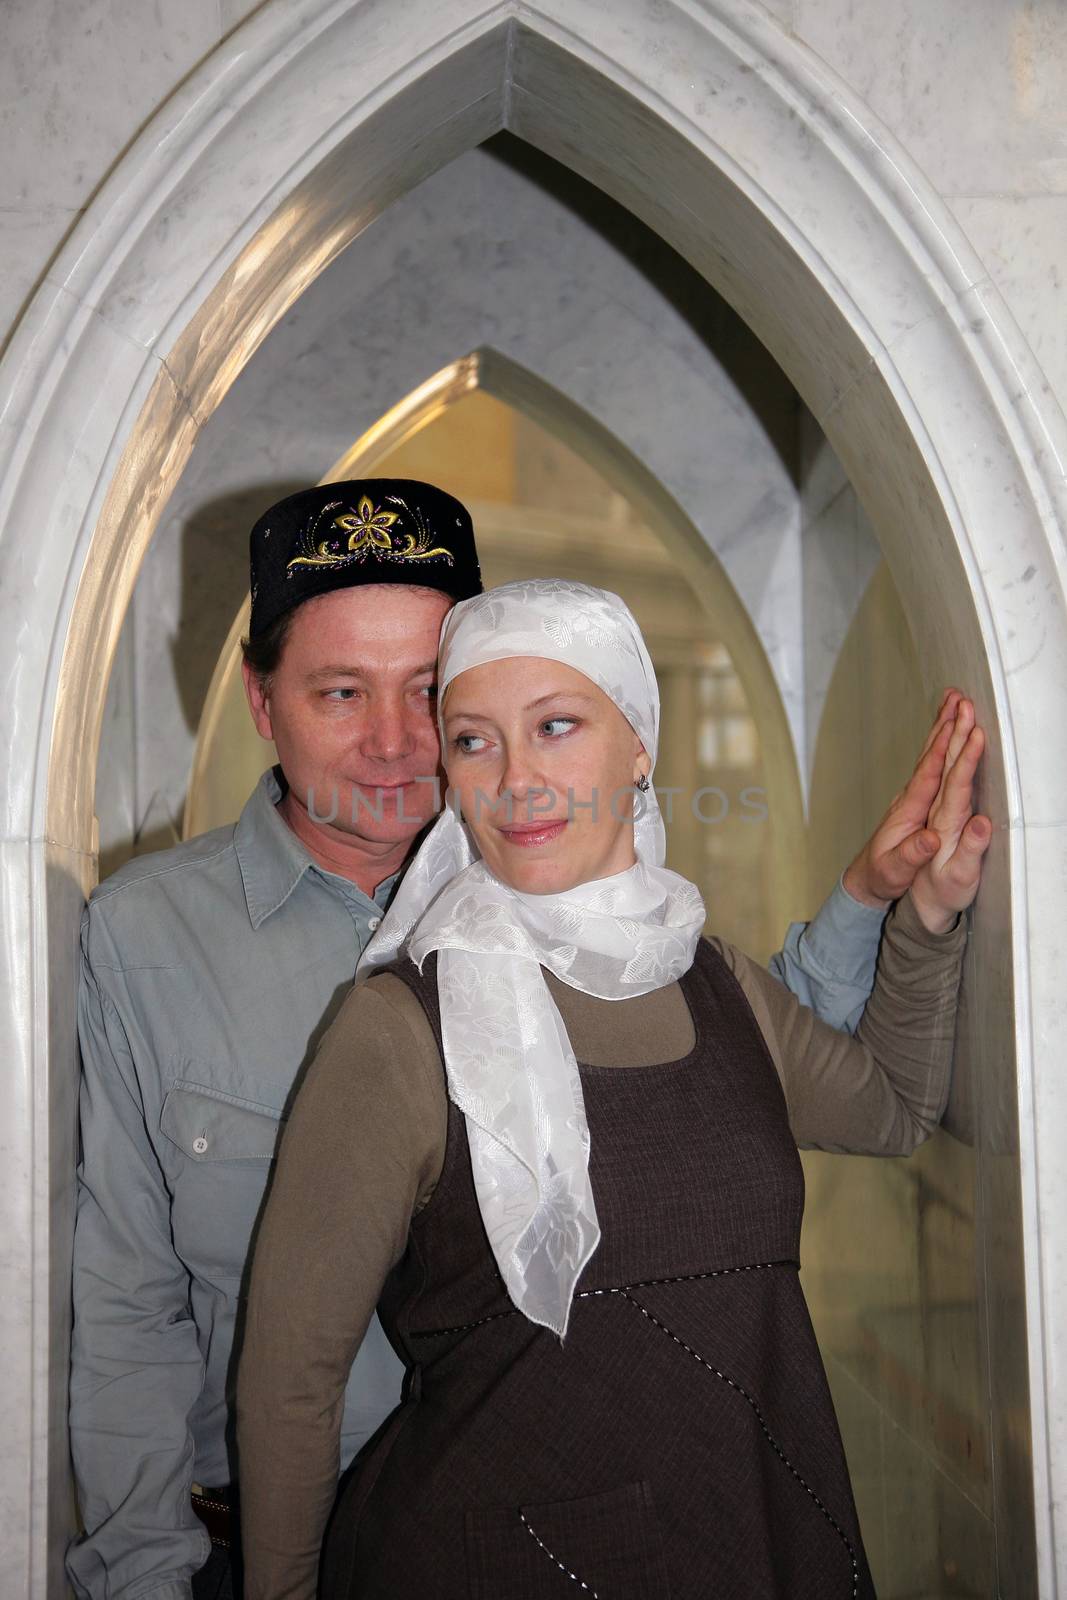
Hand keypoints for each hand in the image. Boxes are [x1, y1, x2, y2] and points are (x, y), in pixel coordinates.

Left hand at [843, 690, 963, 908]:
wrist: (867, 879)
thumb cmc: (882, 877)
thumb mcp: (895, 871)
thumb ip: (911, 855)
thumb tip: (930, 839)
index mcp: (907, 812)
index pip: (927, 776)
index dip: (941, 752)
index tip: (955, 727)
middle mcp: (909, 798)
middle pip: (929, 756)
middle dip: (944, 727)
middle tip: (958, 698)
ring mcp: (912, 797)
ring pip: (930, 756)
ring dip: (942, 728)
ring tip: (954, 701)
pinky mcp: (917, 800)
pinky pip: (932, 765)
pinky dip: (941, 744)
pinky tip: (947, 730)